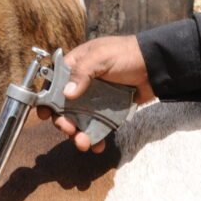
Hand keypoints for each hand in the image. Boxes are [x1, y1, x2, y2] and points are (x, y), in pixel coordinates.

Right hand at [37, 35, 154, 152]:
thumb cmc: (127, 54)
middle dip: (63, 122)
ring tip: (83, 144)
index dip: (46, 99)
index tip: (45, 114)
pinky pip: (96, 127)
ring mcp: (93, 100)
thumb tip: (66, 93)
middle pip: (63, 108)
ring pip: (78, 121)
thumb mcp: (101, 57)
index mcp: (75, 67)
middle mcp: (81, 85)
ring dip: (77, 135)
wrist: (155, 66)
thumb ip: (82, 72)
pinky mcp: (106, 112)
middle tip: (69, 130)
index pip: (52, 84)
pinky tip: (96, 146)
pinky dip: (95, 138)